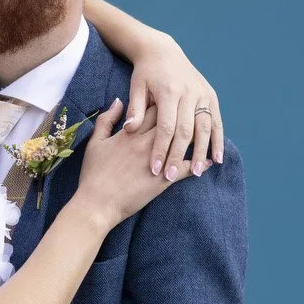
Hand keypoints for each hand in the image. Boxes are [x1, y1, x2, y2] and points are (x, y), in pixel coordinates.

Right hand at [75, 98, 193, 227]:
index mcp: (130, 131)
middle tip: (193, 112)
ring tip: (206, 135)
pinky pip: (187, 168)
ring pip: (182, 142)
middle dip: (183, 115)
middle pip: (172, 121)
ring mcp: (157, 160)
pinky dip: (200, 164)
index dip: (164, 102)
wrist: (96, 203)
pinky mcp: (163, 179)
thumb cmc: (93, 173)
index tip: (172, 100)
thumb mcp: (95, 142)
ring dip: (196, 137)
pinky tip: (209, 162)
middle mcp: (146, 142)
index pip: (154, 108)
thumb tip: (118, 101)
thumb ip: (107, 119)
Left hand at [123, 34, 223, 179]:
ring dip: (202, 151)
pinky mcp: (210, 96)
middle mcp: (189, 93)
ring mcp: (202, 94)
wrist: (162, 51)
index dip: (161, 150)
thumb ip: (135, 109)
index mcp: (169, 91)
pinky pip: (216, 121)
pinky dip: (218, 140)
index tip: (155, 169)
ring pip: (204, 128)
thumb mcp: (136, 87)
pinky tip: (217, 158)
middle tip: (171, 176)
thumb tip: (129, 130)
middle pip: (186, 131)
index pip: (166, 127)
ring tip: (198, 172)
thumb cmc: (145, 73)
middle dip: (179, 156)